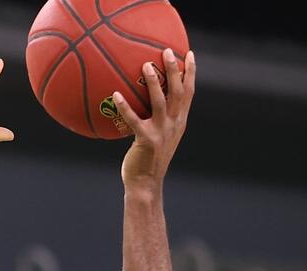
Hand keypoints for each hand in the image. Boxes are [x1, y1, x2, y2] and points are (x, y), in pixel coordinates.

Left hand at [115, 49, 195, 191]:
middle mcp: (174, 124)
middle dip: (175, 69)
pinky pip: (134, 119)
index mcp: (179, 122)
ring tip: (146, 64)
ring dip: (154, 82)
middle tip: (168, 50)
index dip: (191, 73)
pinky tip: (115, 95)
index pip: (189, 93)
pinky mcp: (146, 140)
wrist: (146, 184)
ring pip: (160, 102)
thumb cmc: (148, 160)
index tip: (190, 54)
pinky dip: (125, 107)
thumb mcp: (159, 137)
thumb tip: (143, 102)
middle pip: (178, 92)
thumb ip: (157, 120)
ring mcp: (161, 132)